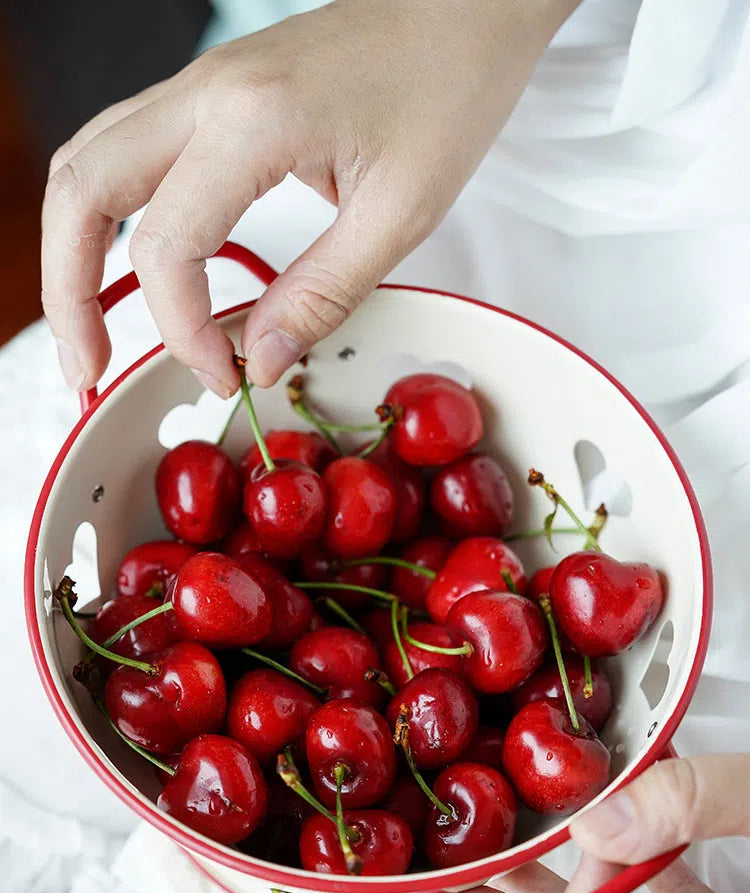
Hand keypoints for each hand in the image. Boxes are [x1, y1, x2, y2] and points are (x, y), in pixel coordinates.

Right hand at [41, 0, 578, 397]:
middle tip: (89, 368)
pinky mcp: (210, 94)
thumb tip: (263, 360)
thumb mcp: (400, 214)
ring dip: (72, 251)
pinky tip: (129, 266)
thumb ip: (323, 295)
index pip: (167, 246)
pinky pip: (123, 150)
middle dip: (69, 292)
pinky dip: (108, 216)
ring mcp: (199, 86)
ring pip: (84, 163)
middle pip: (80, 190)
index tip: (224, 375)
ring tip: (89, 329)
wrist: (465, 10)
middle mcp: (205, 93)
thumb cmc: (447, 89)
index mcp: (252, 119)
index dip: (182, 330)